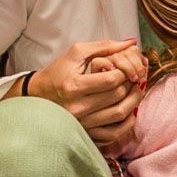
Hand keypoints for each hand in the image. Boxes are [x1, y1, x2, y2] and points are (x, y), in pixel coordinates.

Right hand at [26, 38, 145, 147]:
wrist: (39, 95)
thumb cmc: (58, 72)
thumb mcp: (76, 53)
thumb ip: (104, 46)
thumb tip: (131, 42)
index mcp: (74, 86)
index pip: (110, 80)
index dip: (126, 72)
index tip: (129, 68)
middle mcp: (77, 108)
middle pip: (117, 96)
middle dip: (132, 84)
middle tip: (137, 76)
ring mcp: (82, 123)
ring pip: (119, 114)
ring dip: (135, 101)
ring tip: (136, 89)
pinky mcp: (86, 133)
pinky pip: (114, 133)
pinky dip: (128, 122)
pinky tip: (131, 110)